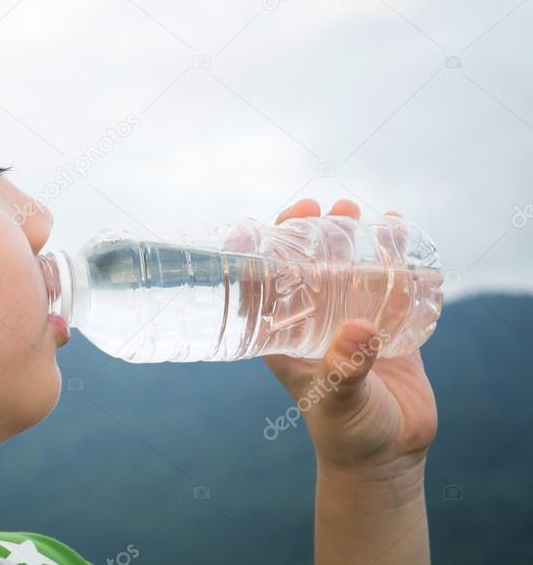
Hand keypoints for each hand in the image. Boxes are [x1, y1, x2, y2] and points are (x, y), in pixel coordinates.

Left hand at [262, 198, 437, 479]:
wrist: (386, 457)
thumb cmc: (346, 431)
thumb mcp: (338, 398)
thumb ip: (346, 367)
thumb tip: (360, 330)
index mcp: (284, 335)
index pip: (265, 283)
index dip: (265, 248)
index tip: (272, 221)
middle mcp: (312, 323)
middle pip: (307, 265)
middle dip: (313, 232)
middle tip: (328, 207)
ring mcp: (348, 323)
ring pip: (347, 269)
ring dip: (352, 239)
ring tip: (361, 211)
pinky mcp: (384, 328)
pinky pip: (387, 286)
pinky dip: (393, 260)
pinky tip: (399, 235)